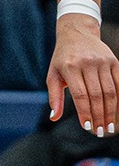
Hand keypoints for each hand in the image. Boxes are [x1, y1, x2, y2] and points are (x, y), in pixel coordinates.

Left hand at [50, 13, 118, 133]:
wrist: (77, 34)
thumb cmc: (62, 59)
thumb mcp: (53, 75)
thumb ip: (54, 97)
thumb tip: (54, 118)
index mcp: (70, 67)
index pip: (80, 95)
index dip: (85, 112)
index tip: (88, 127)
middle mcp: (88, 63)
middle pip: (97, 95)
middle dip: (100, 115)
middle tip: (101, 131)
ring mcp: (103, 61)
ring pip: (110, 91)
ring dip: (111, 111)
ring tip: (109, 126)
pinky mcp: (114, 61)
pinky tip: (117, 110)